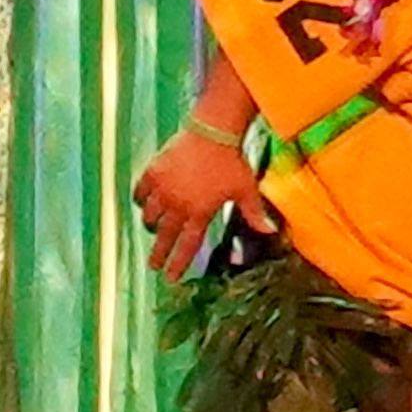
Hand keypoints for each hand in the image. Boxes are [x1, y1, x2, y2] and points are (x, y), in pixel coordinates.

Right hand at [133, 130, 275, 277]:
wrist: (212, 132)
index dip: (178, 263)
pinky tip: (144, 202)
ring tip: (154, 228)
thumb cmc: (232, 162)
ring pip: (151, 215)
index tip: (169, 278)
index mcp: (200, 212)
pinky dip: (142, 199)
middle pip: (164, 236)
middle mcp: (178, 204)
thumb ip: (255, 214)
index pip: (187, 245)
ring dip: (152, 224)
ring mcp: (163, 188)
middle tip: (152, 266)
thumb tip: (271, 232)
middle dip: (158, 253)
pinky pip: (141, 192)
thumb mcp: (246, 189)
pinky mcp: (153, 172)